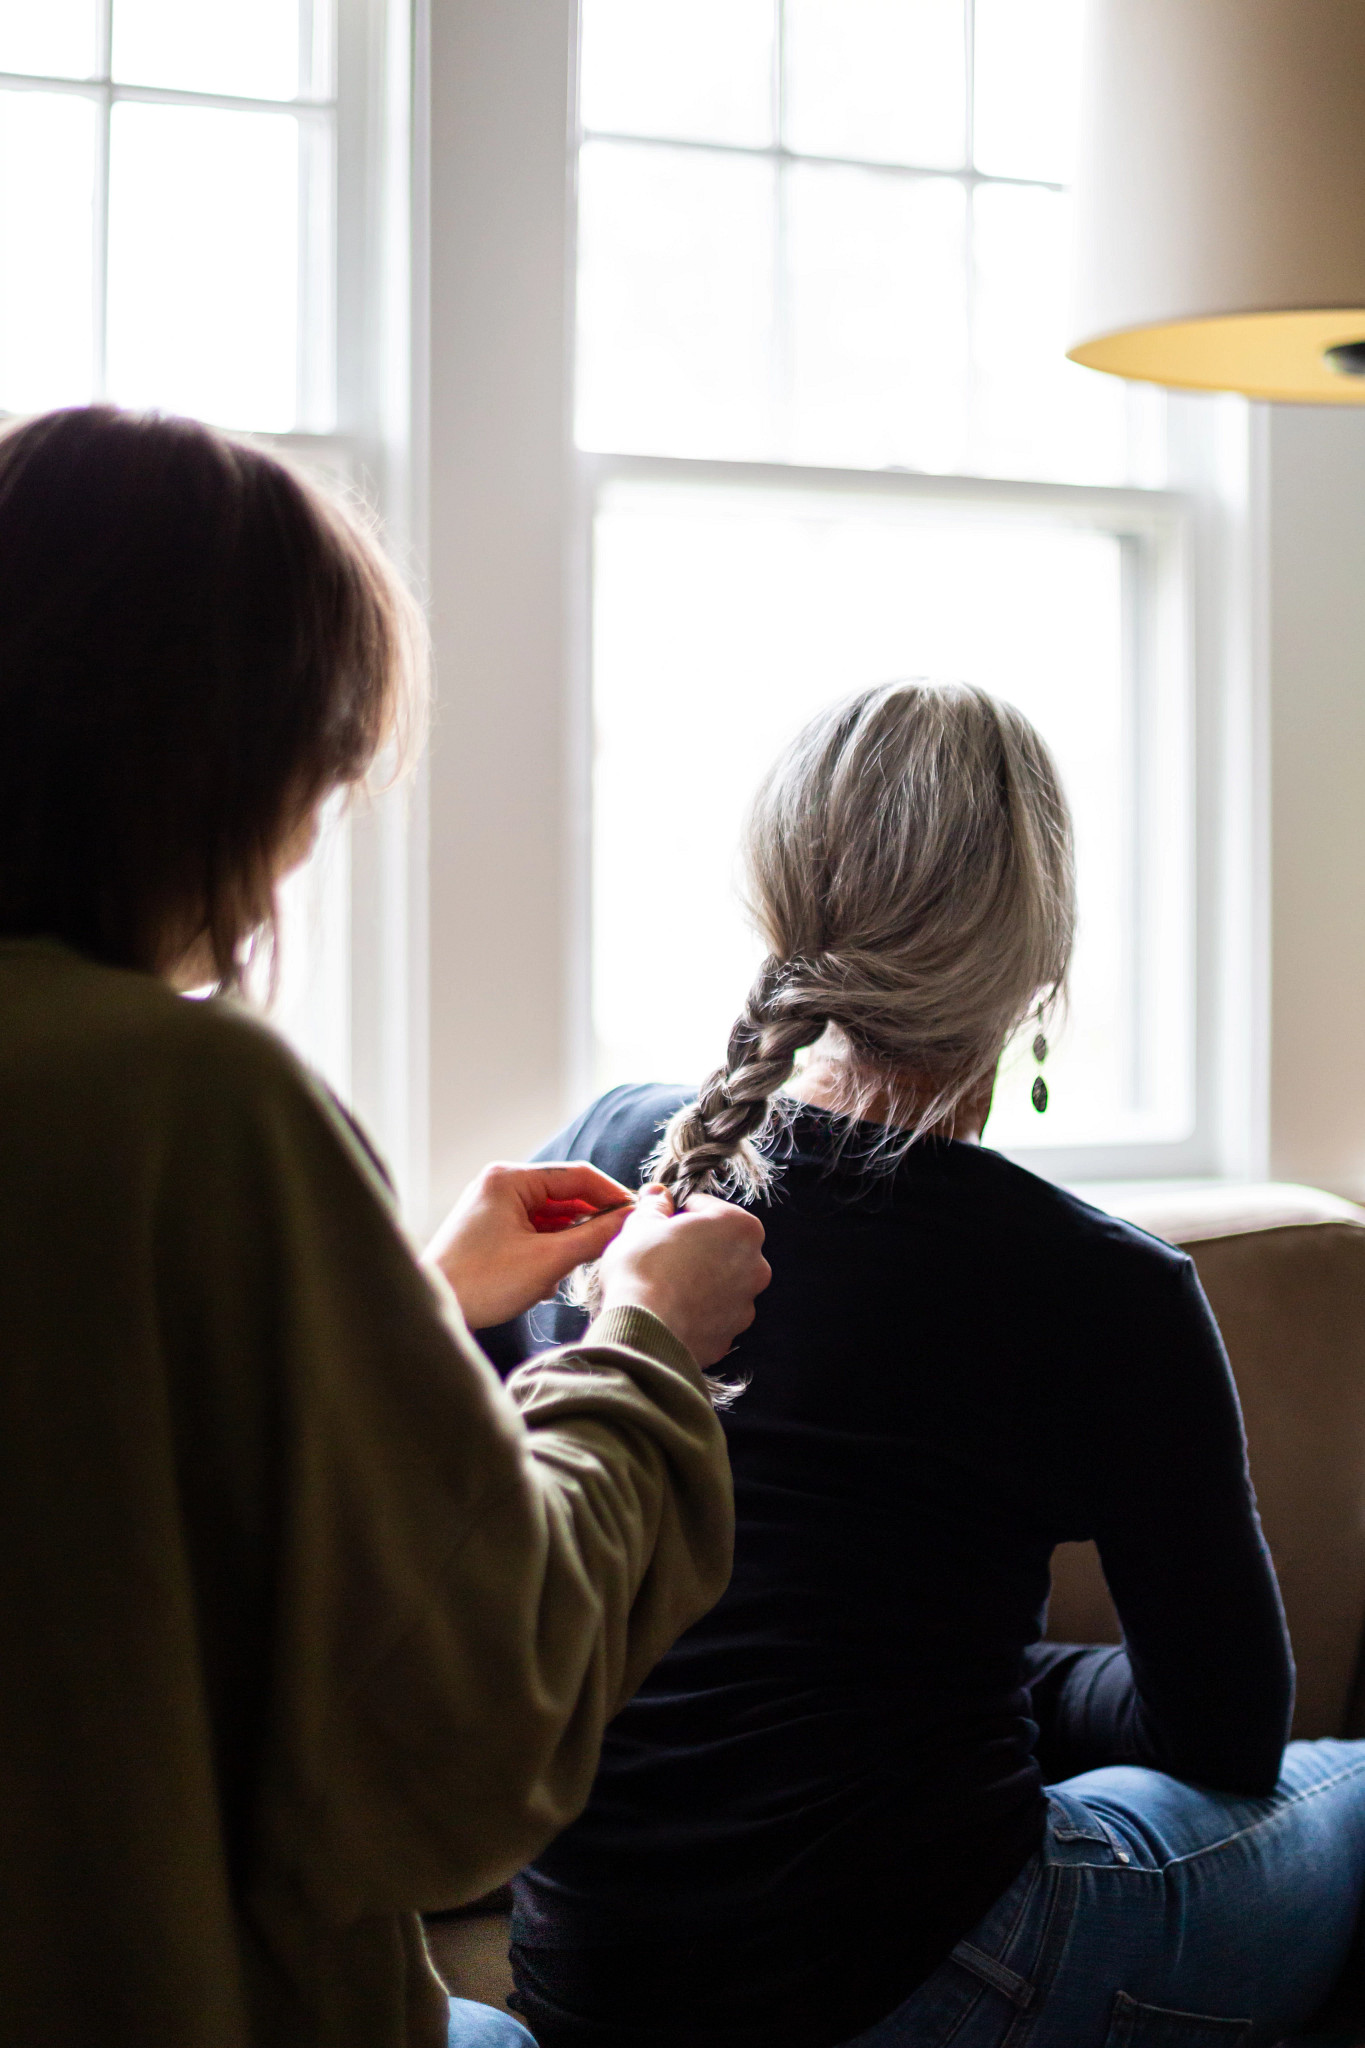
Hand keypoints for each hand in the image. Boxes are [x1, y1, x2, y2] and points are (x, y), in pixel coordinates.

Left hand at [426, 1161, 636, 1326]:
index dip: (612, 1195)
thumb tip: (629, 1221)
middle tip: (616, 1245)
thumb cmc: (481, 1282)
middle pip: (564, 1197)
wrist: (433, 1311)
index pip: (577, 1176)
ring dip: (567, 1245)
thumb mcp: (548, 1260)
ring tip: (573, 1271)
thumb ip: (593, 1237)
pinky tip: (546, 1282)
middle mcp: (500, 1186)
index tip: (638, 1215)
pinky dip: (548, 1254)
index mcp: (509, 1179)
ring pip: (551, 1219)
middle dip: (588, 1225)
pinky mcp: (490, 1233)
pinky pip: (534, 1234)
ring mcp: (493, 1210)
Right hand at [597, 1186, 769, 1369]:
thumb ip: (654, 1205)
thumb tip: (657, 1195)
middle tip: (662, 1255)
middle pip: (721, 1248)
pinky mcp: (729, 1337)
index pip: (708, 1208)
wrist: (643, 1330)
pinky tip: (670, 1313)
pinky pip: (711, 1318)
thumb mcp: (642, 1223)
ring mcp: (745, 1306)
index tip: (661, 1225)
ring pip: (719, 1285)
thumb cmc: (645, 1267)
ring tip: (664, 1288)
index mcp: (741, 1228)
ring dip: (698, 1283)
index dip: (680, 1214)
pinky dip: (695, 1315)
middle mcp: (755, 1266)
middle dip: (696, 1249)